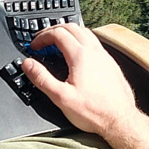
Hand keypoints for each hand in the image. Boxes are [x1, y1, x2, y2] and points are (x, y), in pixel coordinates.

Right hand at [23, 24, 148, 148]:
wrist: (120, 121)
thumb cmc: (95, 112)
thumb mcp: (61, 97)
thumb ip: (42, 78)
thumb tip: (28, 64)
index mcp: (80, 56)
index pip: (58, 34)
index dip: (42, 37)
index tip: (34, 46)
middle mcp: (94, 52)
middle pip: (71, 27)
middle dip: (53, 30)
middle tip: (43, 40)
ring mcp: (104, 56)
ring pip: (85, 32)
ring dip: (68, 32)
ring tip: (58, 43)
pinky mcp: (111, 64)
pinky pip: (94, 42)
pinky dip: (81, 41)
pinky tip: (77, 55)